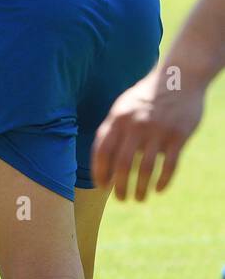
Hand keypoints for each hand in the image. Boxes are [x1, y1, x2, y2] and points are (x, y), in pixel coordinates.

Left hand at [90, 65, 206, 199]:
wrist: (179, 79)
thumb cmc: (147, 95)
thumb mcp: (124, 106)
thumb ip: (114, 128)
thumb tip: (103, 157)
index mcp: (118, 118)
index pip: (102, 150)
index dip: (99, 171)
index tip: (101, 186)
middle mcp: (135, 125)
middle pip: (122, 164)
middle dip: (119, 186)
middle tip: (121, 199)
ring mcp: (158, 131)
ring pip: (145, 169)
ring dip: (140, 188)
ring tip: (139, 198)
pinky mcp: (179, 136)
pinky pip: (169, 165)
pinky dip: (162, 181)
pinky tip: (158, 190)